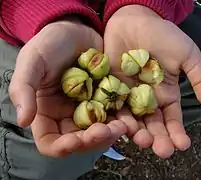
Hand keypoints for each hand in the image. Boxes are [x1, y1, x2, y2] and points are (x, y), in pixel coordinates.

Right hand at [9, 18, 126, 156]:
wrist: (76, 30)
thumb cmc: (51, 43)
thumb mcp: (32, 61)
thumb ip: (23, 88)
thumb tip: (23, 120)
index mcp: (47, 112)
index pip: (51, 142)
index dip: (63, 146)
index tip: (77, 140)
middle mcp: (68, 115)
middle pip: (80, 141)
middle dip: (94, 140)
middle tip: (110, 130)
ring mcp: (89, 109)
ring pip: (100, 132)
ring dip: (112, 133)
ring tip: (123, 124)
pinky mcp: (106, 100)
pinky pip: (115, 116)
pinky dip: (122, 120)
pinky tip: (129, 116)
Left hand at [104, 5, 200, 157]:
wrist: (134, 21)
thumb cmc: (162, 36)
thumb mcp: (186, 55)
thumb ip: (199, 79)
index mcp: (165, 94)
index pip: (172, 118)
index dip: (177, 131)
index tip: (183, 145)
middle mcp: (146, 99)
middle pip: (152, 123)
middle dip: (157, 137)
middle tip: (161, 150)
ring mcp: (127, 95)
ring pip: (132, 119)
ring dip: (137, 131)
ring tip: (142, 140)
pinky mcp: (110, 89)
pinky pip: (112, 106)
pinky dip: (115, 117)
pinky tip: (120, 127)